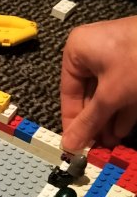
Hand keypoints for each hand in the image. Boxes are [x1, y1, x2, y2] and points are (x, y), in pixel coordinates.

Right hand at [60, 17, 136, 150]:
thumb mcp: (111, 95)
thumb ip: (90, 121)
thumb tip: (70, 145)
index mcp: (78, 50)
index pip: (68, 92)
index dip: (72, 120)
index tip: (74, 143)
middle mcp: (93, 50)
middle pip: (88, 93)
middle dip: (94, 121)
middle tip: (95, 146)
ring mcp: (117, 55)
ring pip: (107, 92)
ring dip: (109, 119)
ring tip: (110, 142)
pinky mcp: (135, 62)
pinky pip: (123, 87)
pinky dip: (123, 108)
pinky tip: (123, 129)